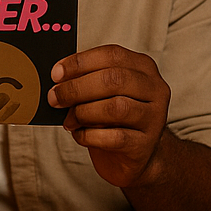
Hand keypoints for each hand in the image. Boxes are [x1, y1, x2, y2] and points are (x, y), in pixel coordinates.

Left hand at [48, 45, 170, 188]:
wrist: (134, 155)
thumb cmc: (114, 118)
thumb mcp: (104, 93)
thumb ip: (88, 80)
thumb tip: (58, 79)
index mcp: (143, 67)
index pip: (112, 55)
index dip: (80, 62)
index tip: (56, 73)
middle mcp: (154, 89)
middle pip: (114, 79)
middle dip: (77, 88)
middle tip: (55, 98)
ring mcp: (153, 118)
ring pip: (116, 108)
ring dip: (83, 112)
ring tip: (69, 120)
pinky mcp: (145, 144)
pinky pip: (114, 137)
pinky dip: (89, 135)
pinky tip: (80, 135)